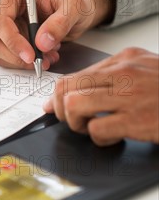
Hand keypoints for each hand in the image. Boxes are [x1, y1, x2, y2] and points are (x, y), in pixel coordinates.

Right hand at [0, 0, 108, 68]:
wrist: (73, 8)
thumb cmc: (72, 1)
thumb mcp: (75, 7)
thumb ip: (60, 23)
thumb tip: (42, 43)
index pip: (0, 20)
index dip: (13, 41)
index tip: (31, 56)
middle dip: (18, 55)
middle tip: (42, 61)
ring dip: (21, 60)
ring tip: (47, 56)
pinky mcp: (1, 35)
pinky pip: (3, 56)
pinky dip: (21, 61)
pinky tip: (41, 54)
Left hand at [43, 48, 158, 144]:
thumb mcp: (146, 70)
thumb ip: (115, 76)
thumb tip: (80, 91)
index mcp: (124, 60)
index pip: (75, 74)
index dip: (58, 95)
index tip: (53, 107)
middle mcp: (123, 73)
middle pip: (68, 88)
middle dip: (61, 110)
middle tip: (71, 122)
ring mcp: (129, 96)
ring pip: (76, 105)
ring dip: (75, 123)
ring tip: (89, 129)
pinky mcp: (136, 120)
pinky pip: (97, 129)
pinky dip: (98, 138)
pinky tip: (111, 139)